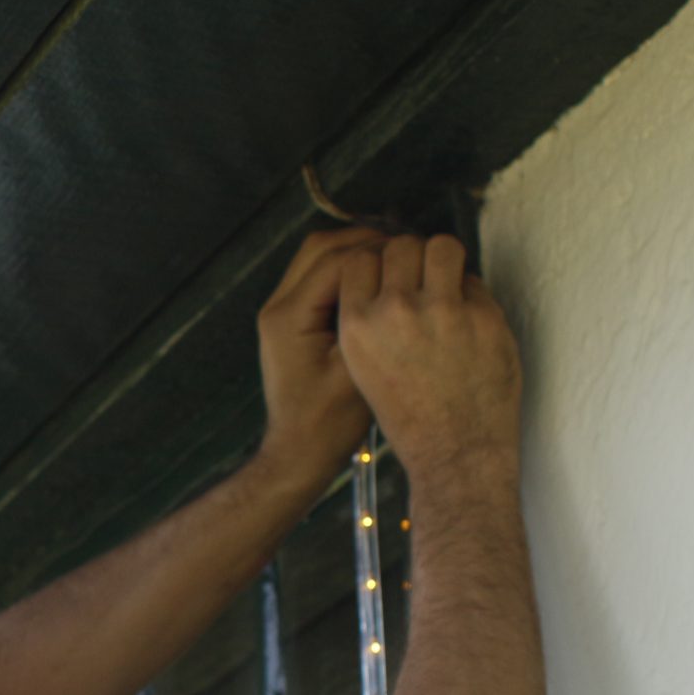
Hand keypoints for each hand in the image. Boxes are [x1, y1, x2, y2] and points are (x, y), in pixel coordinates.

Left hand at [256, 225, 383, 483]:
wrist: (298, 453)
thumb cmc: (330, 423)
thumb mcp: (359, 375)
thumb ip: (374, 325)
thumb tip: (403, 281)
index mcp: (290, 317)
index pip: (337, 262)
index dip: (380, 253)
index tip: (415, 255)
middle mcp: (278, 307)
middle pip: (320, 247)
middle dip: (366, 241)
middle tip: (407, 248)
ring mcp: (280, 312)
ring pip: (316, 257)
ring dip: (355, 252)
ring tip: (397, 260)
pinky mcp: (289, 321)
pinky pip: (317, 278)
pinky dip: (346, 271)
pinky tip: (379, 282)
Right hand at [333, 234, 522, 480]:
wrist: (454, 452)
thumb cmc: (409, 415)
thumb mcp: (363, 366)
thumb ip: (368, 319)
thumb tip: (386, 273)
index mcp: (356, 325)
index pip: (359, 259)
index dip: (376, 264)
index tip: (389, 277)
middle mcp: (395, 311)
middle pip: (401, 245)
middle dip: (412, 257)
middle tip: (423, 281)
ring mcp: (442, 310)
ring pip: (442, 246)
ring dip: (446, 260)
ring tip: (448, 284)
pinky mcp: (483, 316)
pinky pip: (476, 282)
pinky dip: (473, 297)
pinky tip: (470, 325)